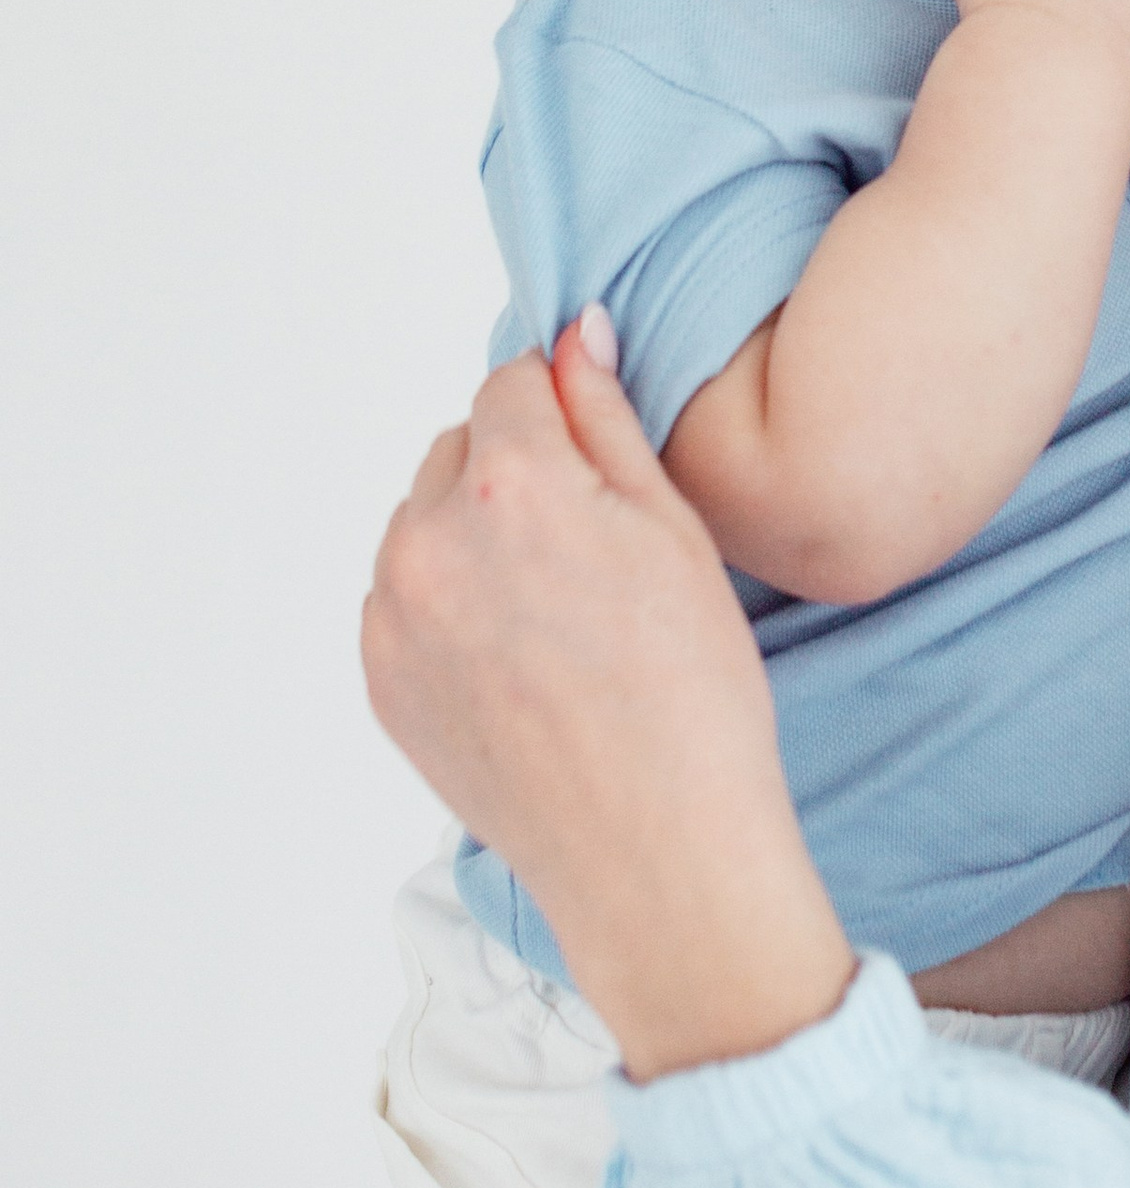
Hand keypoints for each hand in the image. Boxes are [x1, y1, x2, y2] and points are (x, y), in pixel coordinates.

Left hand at [362, 324, 854, 1077]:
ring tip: (555, 612)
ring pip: (425, 523)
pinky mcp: (380, 681)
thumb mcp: (672, 531)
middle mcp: (430, 540)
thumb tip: (574, 334)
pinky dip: (449, 605)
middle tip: (590, 551)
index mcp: (511, 483)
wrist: (655, 853)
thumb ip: (606, 418)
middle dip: (514, 472)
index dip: (563, 413)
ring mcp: (393, 617)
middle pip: (459, 449)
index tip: (597, 463)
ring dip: (474, 537)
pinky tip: (520, 656)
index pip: (512, 384)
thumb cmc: (692, 694)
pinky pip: (404, 600)